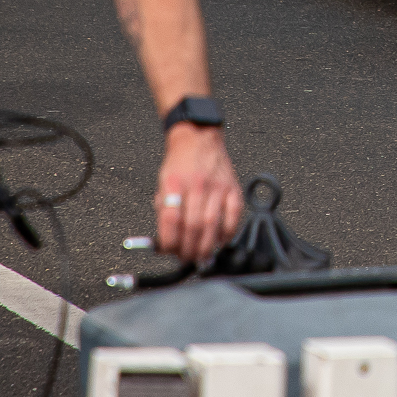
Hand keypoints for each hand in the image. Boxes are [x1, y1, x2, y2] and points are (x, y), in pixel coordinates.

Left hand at [155, 125, 244, 263]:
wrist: (199, 138)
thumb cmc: (179, 164)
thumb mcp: (163, 182)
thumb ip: (164, 211)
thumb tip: (164, 242)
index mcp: (174, 183)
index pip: (171, 219)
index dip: (169, 241)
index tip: (168, 251)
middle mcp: (197, 184)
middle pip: (193, 226)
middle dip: (188, 249)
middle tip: (186, 258)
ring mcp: (217, 186)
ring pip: (212, 224)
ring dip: (206, 246)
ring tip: (201, 257)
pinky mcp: (233, 187)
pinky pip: (234, 215)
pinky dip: (228, 233)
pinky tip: (221, 242)